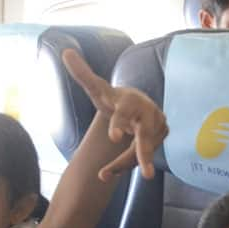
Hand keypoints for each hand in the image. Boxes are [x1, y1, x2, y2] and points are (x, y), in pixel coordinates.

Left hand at [62, 48, 167, 180]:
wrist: (136, 104)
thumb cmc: (114, 98)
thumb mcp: (97, 88)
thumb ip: (83, 74)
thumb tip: (66, 52)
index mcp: (129, 101)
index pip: (123, 113)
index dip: (118, 124)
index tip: (113, 137)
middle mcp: (147, 112)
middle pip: (145, 137)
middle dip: (144, 156)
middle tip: (147, 175)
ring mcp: (158, 125)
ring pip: (141, 151)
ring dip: (123, 165)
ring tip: (103, 175)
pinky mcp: (162, 134)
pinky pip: (145, 155)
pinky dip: (131, 164)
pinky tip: (114, 167)